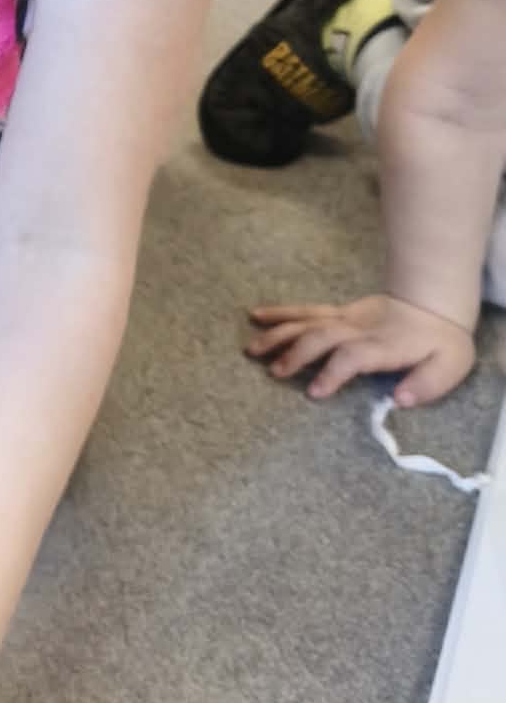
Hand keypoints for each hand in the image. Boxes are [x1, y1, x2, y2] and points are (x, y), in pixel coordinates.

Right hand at [246, 295, 475, 405]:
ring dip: (279, 334)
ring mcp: (346, 318)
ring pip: (308, 321)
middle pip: (322, 336)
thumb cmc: (441, 342)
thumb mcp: (451, 365)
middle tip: (275, 372)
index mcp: (384, 345)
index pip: (353, 355)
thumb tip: (400, 399)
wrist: (434, 303)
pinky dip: (281, 312)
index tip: (314, 392)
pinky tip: (256, 315)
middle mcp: (359, 329)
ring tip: (252, 350)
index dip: (333, 371)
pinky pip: (306, 310)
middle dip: (297, 353)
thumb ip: (428, 384)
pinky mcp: (338, 312)